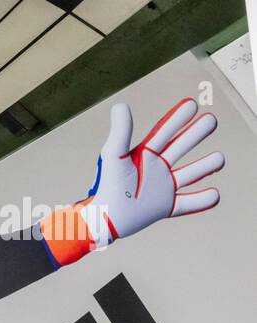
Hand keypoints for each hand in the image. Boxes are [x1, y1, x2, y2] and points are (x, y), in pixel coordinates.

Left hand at [39, 98, 223, 265]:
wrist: (104, 217)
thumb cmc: (106, 185)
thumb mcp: (114, 155)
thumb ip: (121, 132)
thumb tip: (121, 105)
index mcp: (144, 155)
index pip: (164, 132)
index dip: (177, 118)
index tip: (192, 104)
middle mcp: (156, 169)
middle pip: (181, 147)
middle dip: (196, 134)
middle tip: (212, 121)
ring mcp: (162, 187)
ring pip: (190, 174)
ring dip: (206, 166)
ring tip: (220, 158)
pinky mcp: (165, 207)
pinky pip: (188, 203)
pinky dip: (203, 200)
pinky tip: (215, 194)